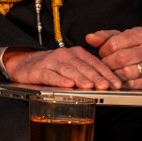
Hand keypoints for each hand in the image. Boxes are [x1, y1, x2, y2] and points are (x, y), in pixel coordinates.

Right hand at [3, 45, 122, 88]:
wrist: (24, 63)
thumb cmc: (52, 67)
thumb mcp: (71, 66)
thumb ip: (86, 73)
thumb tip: (106, 86)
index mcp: (77, 53)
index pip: (95, 63)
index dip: (107, 74)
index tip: (117, 84)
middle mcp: (66, 55)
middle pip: (84, 67)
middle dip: (96, 77)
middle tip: (106, 86)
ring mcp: (52, 61)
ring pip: (69, 71)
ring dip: (80, 79)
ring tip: (89, 86)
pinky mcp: (40, 70)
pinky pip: (51, 76)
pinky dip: (60, 80)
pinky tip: (67, 85)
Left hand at [87, 27, 141, 89]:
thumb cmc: (133, 48)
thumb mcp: (120, 38)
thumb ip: (104, 37)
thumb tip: (90, 38)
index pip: (114, 43)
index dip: (103, 50)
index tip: (103, 53)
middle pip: (120, 58)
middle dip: (108, 63)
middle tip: (105, 65)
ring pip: (126, 72)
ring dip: (114, 75)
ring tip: (111, 72)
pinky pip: (132, 85)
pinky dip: (122, 85)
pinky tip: (118, 81)